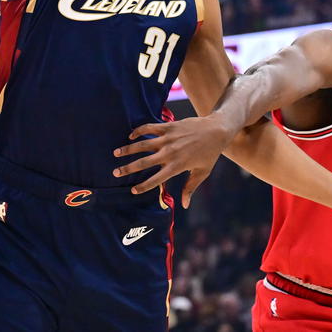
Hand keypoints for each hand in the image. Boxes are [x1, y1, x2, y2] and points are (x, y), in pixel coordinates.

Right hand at [112, 114, 239, 207]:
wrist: (216, 130)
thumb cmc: (210, 154)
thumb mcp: (202, 173)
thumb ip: (190, 188)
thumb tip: (184, 205)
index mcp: (177, 166)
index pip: (156, 180)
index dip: (143, 186)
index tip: (133, 190)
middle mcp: (169, 153)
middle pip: (144, 162)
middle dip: (128, 168)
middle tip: (115, 172)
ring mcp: (168, 139)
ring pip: (143, 144)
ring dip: (128, 149)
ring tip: (116, 153)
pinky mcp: (168, 127)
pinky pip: (150, 128)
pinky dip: (138, 131)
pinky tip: (130, 135)